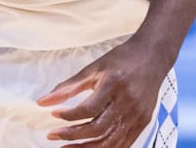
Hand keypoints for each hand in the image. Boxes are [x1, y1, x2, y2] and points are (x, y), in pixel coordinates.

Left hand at [37, 40, 167, 147]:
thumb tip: (43, 102)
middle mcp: (128, 102)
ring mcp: (137, 115)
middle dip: (72, 136)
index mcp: (114, 84)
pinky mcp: (143, 122)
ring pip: (110, 142)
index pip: (88, 109)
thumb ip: (69, 86)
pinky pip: (123, 144)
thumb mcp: (94, 67)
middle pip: (98, 129)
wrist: (153, 56)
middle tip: (53, 135)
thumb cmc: (122, 59)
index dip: (68, 116)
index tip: (54, 115)